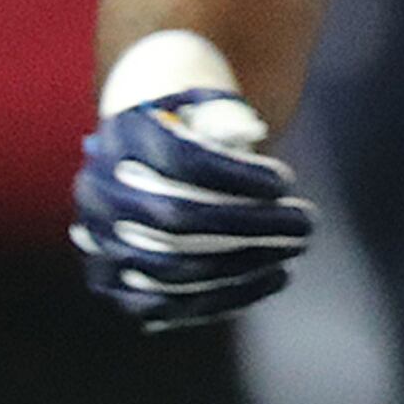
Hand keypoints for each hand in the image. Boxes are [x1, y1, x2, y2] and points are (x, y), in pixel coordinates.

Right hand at [71, 87, 314, 328]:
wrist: (139, 145)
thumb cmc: (189, 118)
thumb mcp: (203, 97)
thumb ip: (226, 115)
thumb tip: (249, 138)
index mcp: (126, 135)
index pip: (180, 160)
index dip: (236, 176)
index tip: (285, 182)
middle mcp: (101, 190)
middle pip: (177, 217)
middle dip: (251, 225)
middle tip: (304, 225)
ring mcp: (99, 239)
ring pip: (168, 270)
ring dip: (242, 269)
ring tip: (292, 254)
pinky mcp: (106, 278)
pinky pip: (157, 306)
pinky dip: (218, 300)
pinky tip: (267, 280)